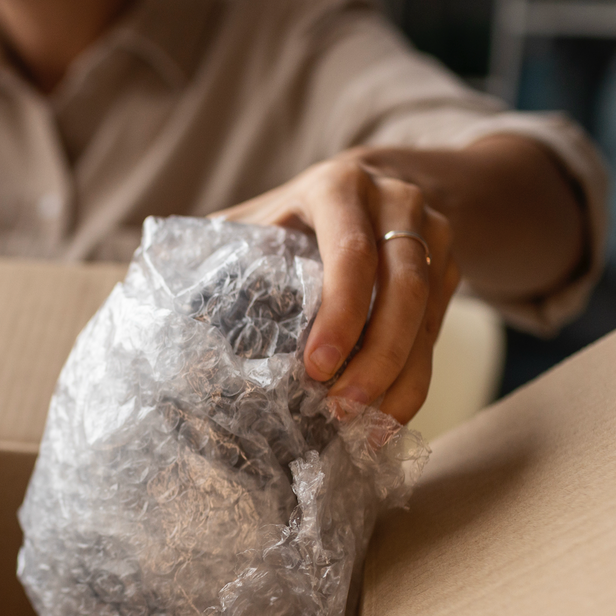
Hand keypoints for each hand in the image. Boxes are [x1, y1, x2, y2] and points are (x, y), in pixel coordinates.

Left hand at [212, 151, 459, 423]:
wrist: (368, 187)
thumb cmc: (289, 218)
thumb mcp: (254, 220)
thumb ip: (218, 251)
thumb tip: (166, 305)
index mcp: (337, 187)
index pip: (351, 251)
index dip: (340, 311)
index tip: (316, 367)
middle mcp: (395, 203)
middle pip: (403, 287)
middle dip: (376, 356)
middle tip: (342, 410)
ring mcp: (431, 235)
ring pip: (428, 314)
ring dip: (400, 377)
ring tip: (366, 428)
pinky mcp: (449, 271)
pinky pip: (438, 332)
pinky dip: (413, 379)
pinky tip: (386, 419)